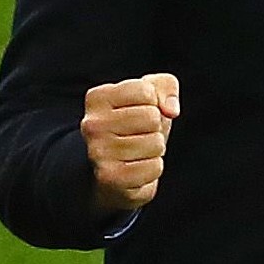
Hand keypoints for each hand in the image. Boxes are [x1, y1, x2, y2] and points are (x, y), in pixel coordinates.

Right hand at [81, 72, 179, 215]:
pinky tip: (137, 168)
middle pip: (151, 117)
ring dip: (155, 149)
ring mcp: (98, 152)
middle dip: (155, 128)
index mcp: (97, 98)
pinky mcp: (110, 177)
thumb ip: (166, 86)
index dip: (153, 102)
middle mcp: (92, 124)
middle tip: (140, 135)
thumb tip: (171, 110)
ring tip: (138, 152)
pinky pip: (154, 167)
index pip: (145, 91)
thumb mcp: (151, 95)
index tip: (139, 111)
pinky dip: (153, 169)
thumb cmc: (136, 126)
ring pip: (156, 143)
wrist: (115, 171)